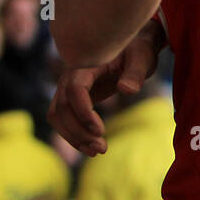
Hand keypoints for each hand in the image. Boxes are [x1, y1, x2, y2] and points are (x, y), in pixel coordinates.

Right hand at [47, 20, 162, 155]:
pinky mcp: (71, 99)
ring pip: (57, 116)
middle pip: (61, 107)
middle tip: (102, 147)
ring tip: (98, 151)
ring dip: (73, 137)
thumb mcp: (142, 58)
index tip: (100, 130)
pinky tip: (91, 148)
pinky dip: (73, 135)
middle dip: (78, 131)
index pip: (74, 89)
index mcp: (86, 62)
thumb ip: (135, 73)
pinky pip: (63, 119)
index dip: (83, 111)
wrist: (131, 48)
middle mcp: (71, 75)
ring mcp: (67, 87)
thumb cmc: (138, 50)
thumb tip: (126, 89)